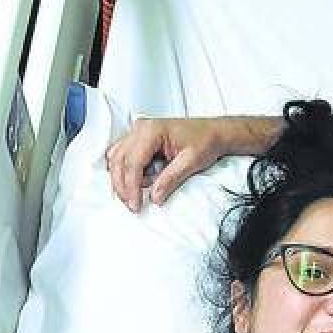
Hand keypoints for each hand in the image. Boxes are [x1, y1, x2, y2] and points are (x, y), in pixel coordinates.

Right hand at [106, 117, 234, 211]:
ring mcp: (139, 132)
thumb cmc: (206, 140)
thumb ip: (170, 179)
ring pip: (117, 157)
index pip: (133, 162)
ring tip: (136, 196)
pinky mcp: (141, 138)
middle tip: (132, 205)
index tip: (135, 204)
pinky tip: (139, 182)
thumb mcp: (191, 162)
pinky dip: (127, 171)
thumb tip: (155, 196)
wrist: (214, 132)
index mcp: (151, 130)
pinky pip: (123, 155)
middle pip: (119, 160)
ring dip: (122, 179)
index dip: (131, 186)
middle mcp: (141, 128)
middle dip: (123, 186)